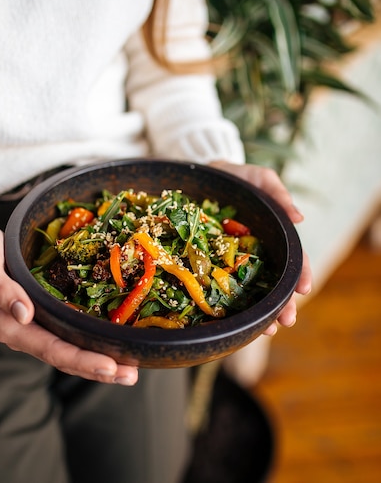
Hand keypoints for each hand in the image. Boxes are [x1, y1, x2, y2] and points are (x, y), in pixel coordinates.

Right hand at [0, 223, 138, 384]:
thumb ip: (2, 291)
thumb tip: (25, 315)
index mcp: (9, 326)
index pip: (51, 349)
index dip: (82, 360)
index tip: (110, 367)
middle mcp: (23, 331)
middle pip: (64, 357)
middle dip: (98, 369)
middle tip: (131, 376)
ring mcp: (32, 326)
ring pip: (68, 350)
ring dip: (98, 362)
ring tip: (129, 369)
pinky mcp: (41, 315)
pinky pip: (67, 334)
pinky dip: (89, 343)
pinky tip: (110, 344)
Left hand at [211, 160, 312, 334]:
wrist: (201, 177)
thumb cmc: (236, 178)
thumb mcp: (259, 179)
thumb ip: (278, 193)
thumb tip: (299, 217)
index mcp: (273, 236)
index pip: (293, 258)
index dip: (300, 273)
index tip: (304, 289)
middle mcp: (257, 253)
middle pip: (276, 282)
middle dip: (284, 304)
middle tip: (286, 321)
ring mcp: (234, 260)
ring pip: (252, 291)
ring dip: (262, 312)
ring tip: (267, 330)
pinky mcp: (212, 263)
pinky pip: (221, 286)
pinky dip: (230, 306)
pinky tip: (234, 321)